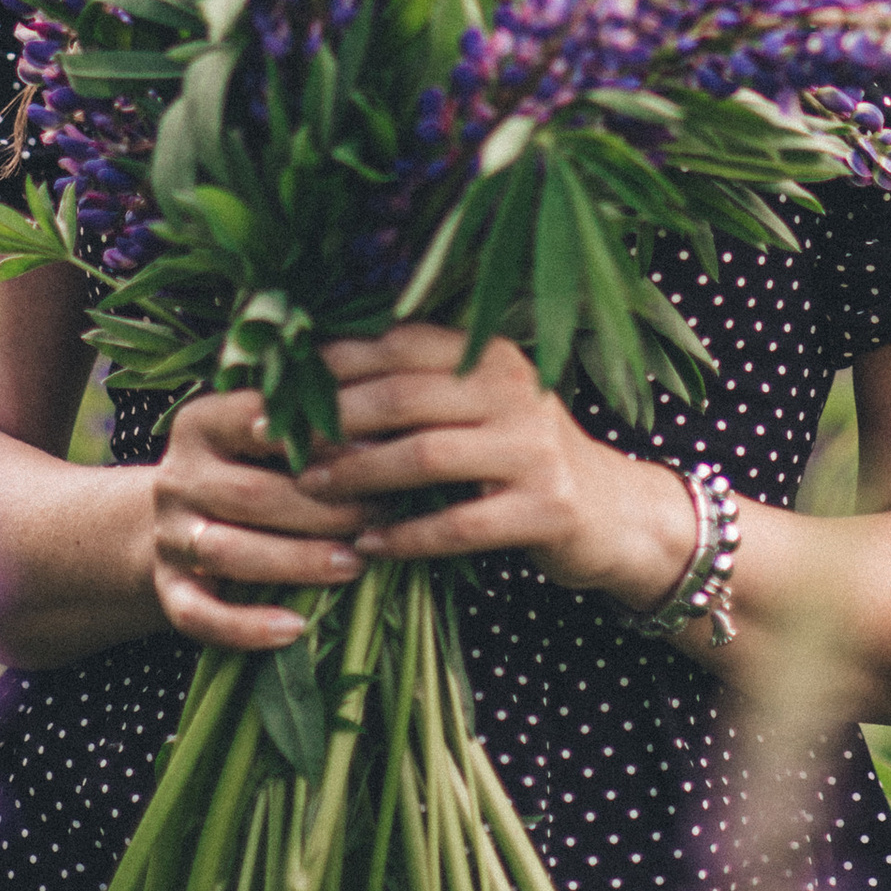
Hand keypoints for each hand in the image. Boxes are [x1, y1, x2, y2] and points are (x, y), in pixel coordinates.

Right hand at [147, 384, 366, 651]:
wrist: (175, 518)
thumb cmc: (248, 468)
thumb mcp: (266, 439)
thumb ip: (307, 433)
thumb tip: (384, 441)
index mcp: (202, 424)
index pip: (252, 420)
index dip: (313, 437)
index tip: (372, 450)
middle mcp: (178, 477)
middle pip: (249, 494)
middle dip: (321, 509)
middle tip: (378, 516)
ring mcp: (168, 536)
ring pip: (227, 553)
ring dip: (296, 562)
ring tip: (354, 565)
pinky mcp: (168, 590)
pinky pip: (198, 616)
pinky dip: (245, 627)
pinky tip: (296, 629)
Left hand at [307, 327, 697, 610]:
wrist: (613, 510)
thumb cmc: (521, 454)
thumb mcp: (478, 404)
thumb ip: (416, 387)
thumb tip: (313, 377)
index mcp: (489, 352)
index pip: (399, 344)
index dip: (333, 364)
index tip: (277, 387)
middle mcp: (513, 389)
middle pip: (404, 395)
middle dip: (332, 420)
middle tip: (279, 441)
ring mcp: (533, 448)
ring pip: (425, 456)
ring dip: (359, 475)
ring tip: (312, 490)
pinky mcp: (545, 507)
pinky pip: (459, 525)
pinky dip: (406, 536)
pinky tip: (368, 546)